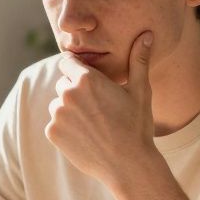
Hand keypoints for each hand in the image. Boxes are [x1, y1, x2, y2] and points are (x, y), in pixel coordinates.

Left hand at [45, 31, 157, 183]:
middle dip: (76, 91)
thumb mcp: (140, 91)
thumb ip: (138, 60)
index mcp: (86, 79)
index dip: (77, 69)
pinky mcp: (52, 133)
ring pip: (58, 104)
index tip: (88, 79)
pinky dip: (65, 128)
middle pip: (63, 83)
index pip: (67, 62)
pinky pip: (55, 124)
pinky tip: (86, 137)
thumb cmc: (137, 126)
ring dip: (69, 110)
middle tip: (97, 108)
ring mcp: (57, 114)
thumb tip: (147, 34)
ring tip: (93, 124)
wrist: (128, 166)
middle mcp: (67, 94)